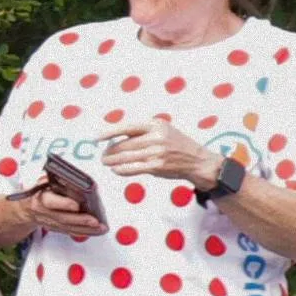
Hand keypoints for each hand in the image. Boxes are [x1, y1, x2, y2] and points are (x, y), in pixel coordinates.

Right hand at [9, 179, 107, 239]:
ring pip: (68, 228)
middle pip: (63, 218)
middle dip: (80, 221)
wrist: (25, 209)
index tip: (76, 205)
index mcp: (40, 198)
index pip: (50, 202)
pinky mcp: (56, 228)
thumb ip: (55, 181)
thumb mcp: (43, 182)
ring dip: (86, 229)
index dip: (63, 204)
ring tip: (102, 228)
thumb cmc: (38, 193)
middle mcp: (44, 213)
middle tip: (96, 221)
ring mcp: (50, 222)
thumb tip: (72, 178)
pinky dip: (84, 232)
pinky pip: (71, 232)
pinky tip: (97, 231)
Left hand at [98, 118, 227, 189]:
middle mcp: (157, 137)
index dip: (109, 132)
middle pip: (124, 144)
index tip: (97, 138)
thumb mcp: (163, 131)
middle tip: (102, 155)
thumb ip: (142, 132)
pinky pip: (133, 168)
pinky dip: (121, 170)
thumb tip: (115, 137)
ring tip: (105, 162)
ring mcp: (157, 152)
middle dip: (110, 151)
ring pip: (126, 157)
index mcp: (156, 125)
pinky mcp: (157, 166)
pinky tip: (115, 170)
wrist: (198, 161)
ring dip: (112, 161)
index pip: (127, 127)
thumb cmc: (176, 145)